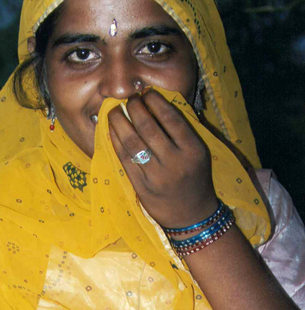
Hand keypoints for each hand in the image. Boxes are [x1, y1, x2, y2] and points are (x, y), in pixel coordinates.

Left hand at [108, 89, 217, 228]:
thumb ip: (181, 131)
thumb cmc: (194, 177)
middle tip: (130, 99)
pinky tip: (111, 129)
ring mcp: (156, 175)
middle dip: (135, 107)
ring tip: (114, 110)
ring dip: (119, 121)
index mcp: (193, 150)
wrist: (191, 216)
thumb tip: (153, 103)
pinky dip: (115, 140)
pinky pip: (123, 158)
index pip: (171, 118)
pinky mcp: (140, 186)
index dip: (155, 101)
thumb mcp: (198, 153)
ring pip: (132, 141)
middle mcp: (175, 162)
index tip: (146, 93)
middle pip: (148, 127)